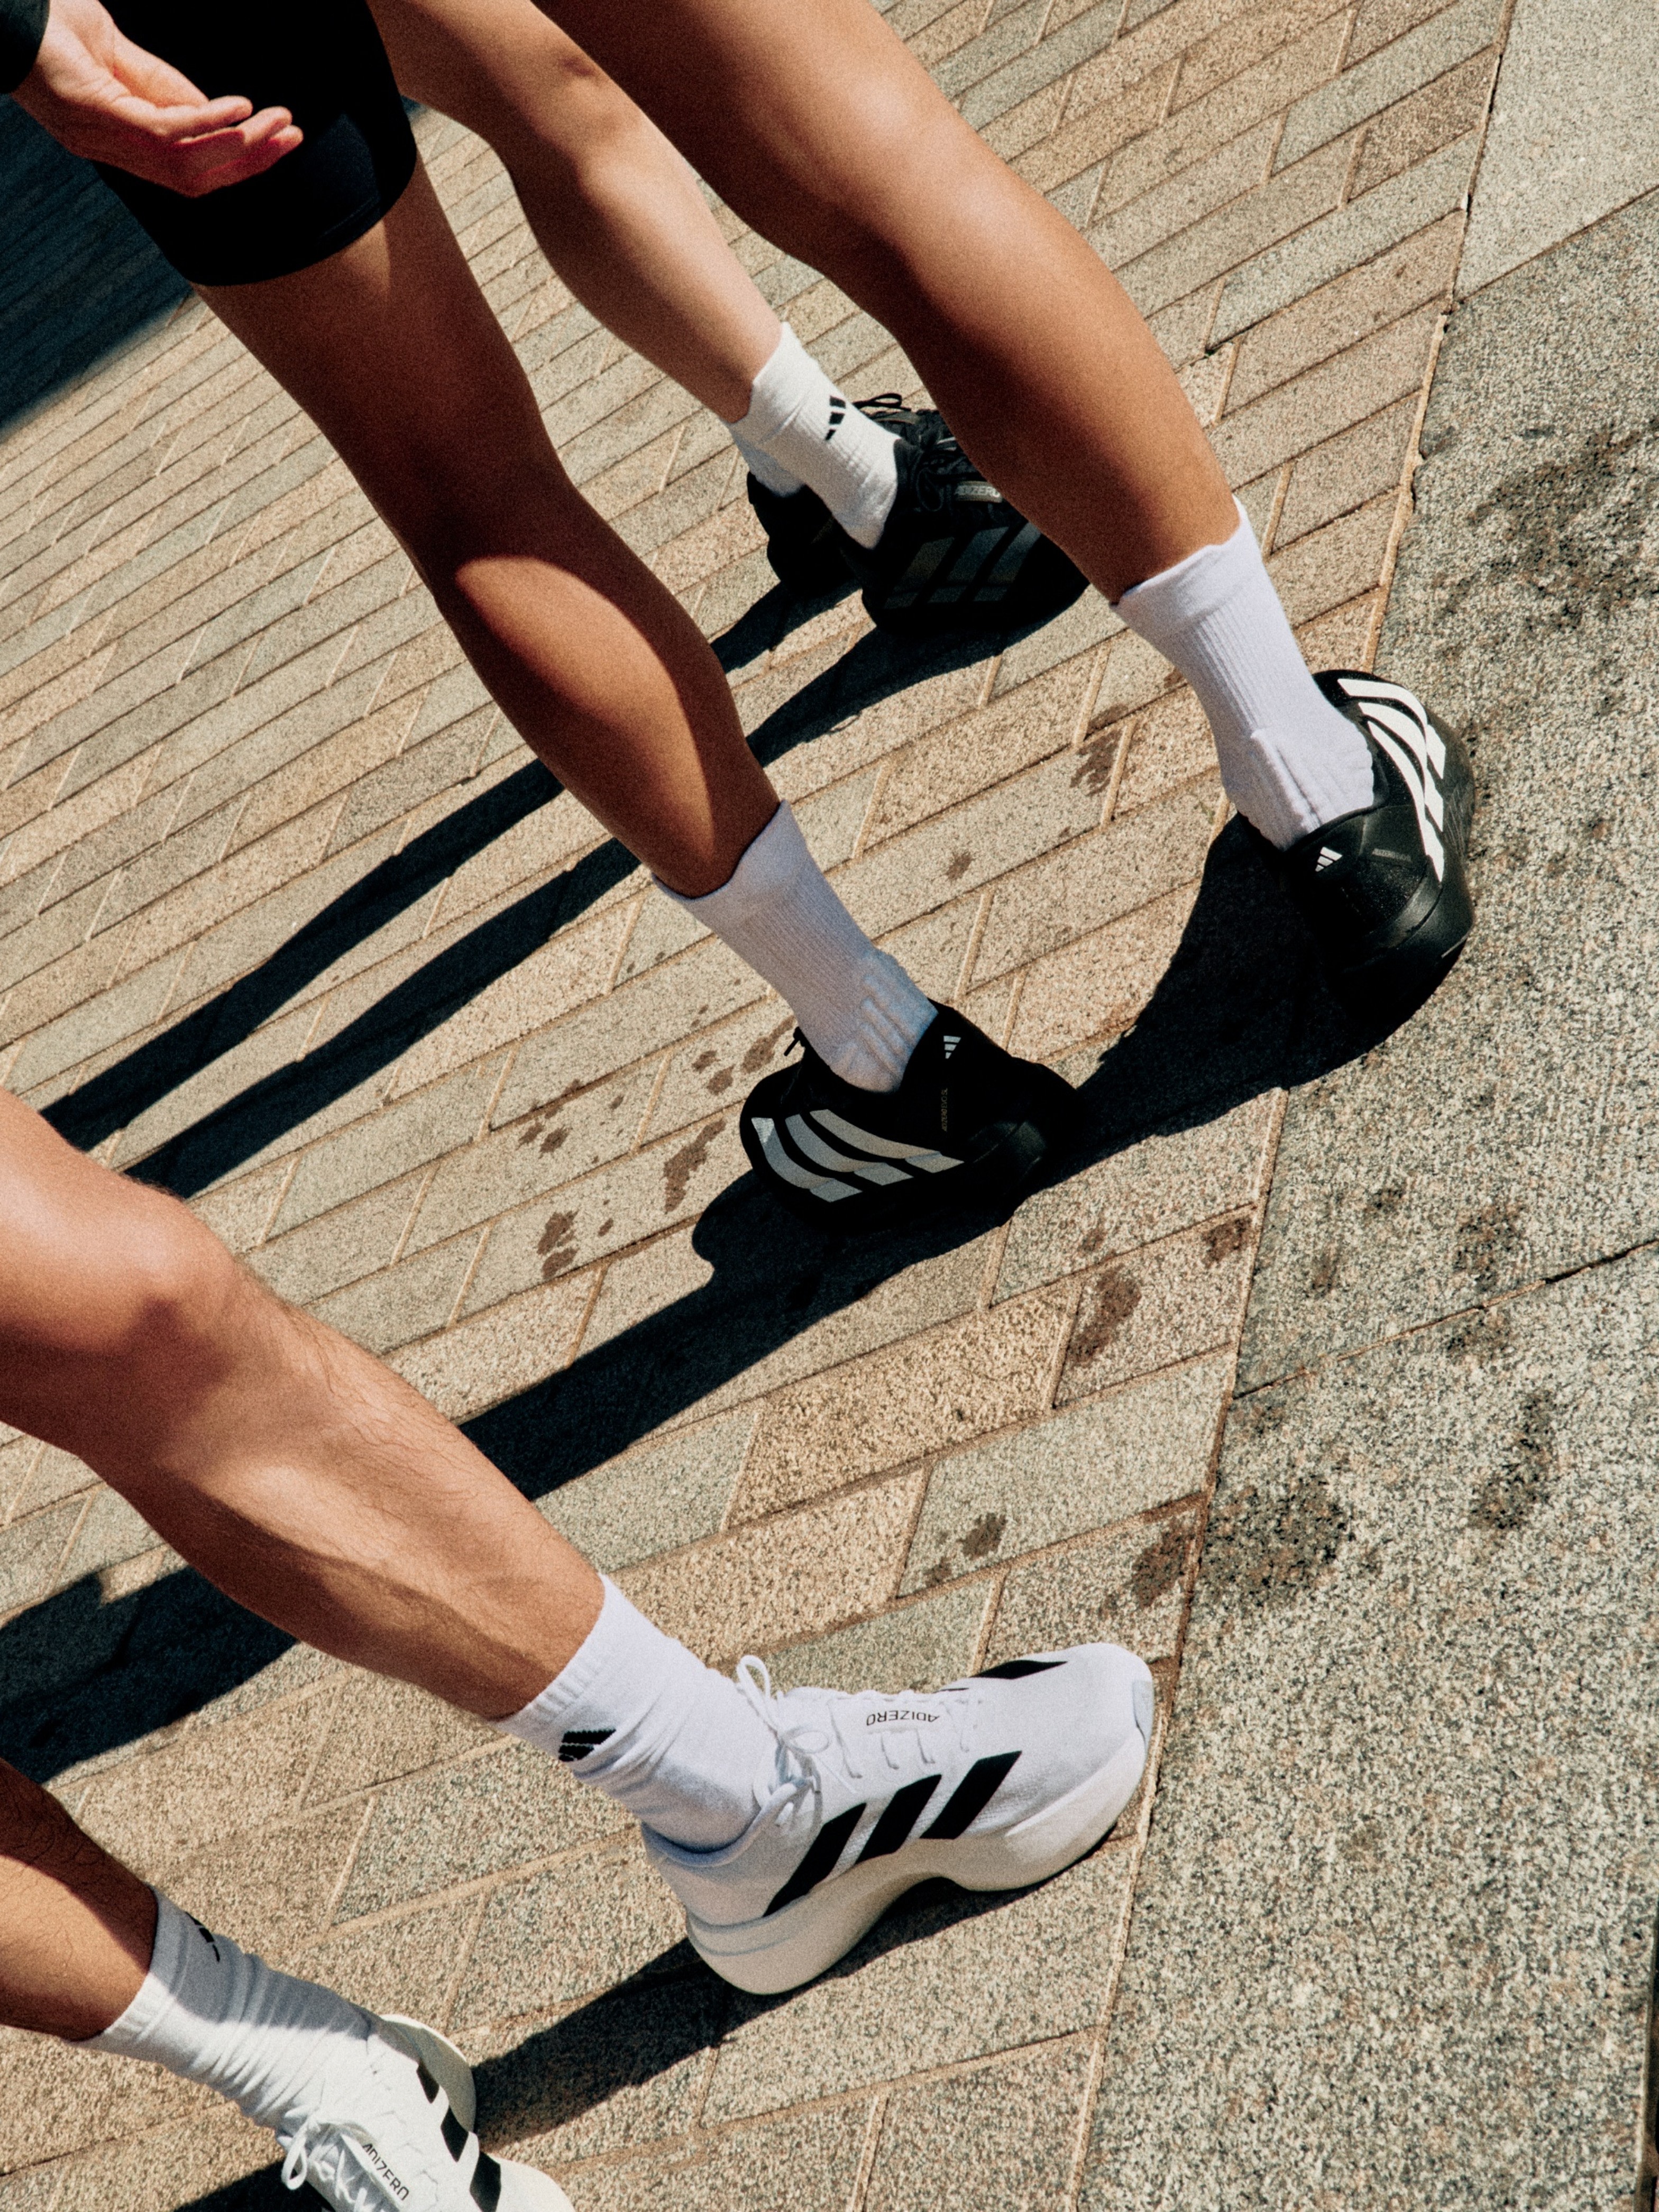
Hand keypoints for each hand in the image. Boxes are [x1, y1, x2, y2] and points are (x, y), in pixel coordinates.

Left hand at [13, 0, 301, 196]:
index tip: (281, 139)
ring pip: (189, 166)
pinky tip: (239, 109)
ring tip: (277, 124)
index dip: (239, 160)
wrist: (5, 15)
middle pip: (197, 179)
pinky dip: (208, 124)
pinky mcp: (97, 116)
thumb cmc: (53, 27)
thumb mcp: (122, 58)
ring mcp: (104, 139)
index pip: (190, 169)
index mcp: (120, 141)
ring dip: (240, 147)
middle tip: (293, 138)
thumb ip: (165, 90)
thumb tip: (216, 115)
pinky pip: (166, 134)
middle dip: (251, 161)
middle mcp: (113, 150)